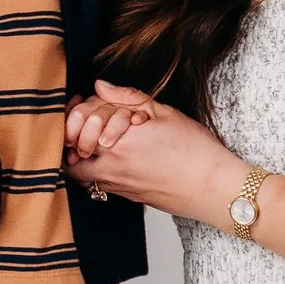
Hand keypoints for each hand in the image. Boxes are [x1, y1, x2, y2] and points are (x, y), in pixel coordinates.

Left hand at [61, 83, 242, 219]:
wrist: (212, 188)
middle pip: (72, 147)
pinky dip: (89, 170)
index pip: (82, 121)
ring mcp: (116, 185)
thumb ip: (129, 98)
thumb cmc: (196, 151)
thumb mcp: (165, 113)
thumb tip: (101, 86)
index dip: (81, 108)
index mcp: (122, 141)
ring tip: (88, 140)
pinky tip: (104, 157)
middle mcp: (113, 166)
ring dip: (76, 154)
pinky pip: (91, 185)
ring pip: (76, 171)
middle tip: (83, 120)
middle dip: (73, 131)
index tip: (87, 102)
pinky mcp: (123, 197)